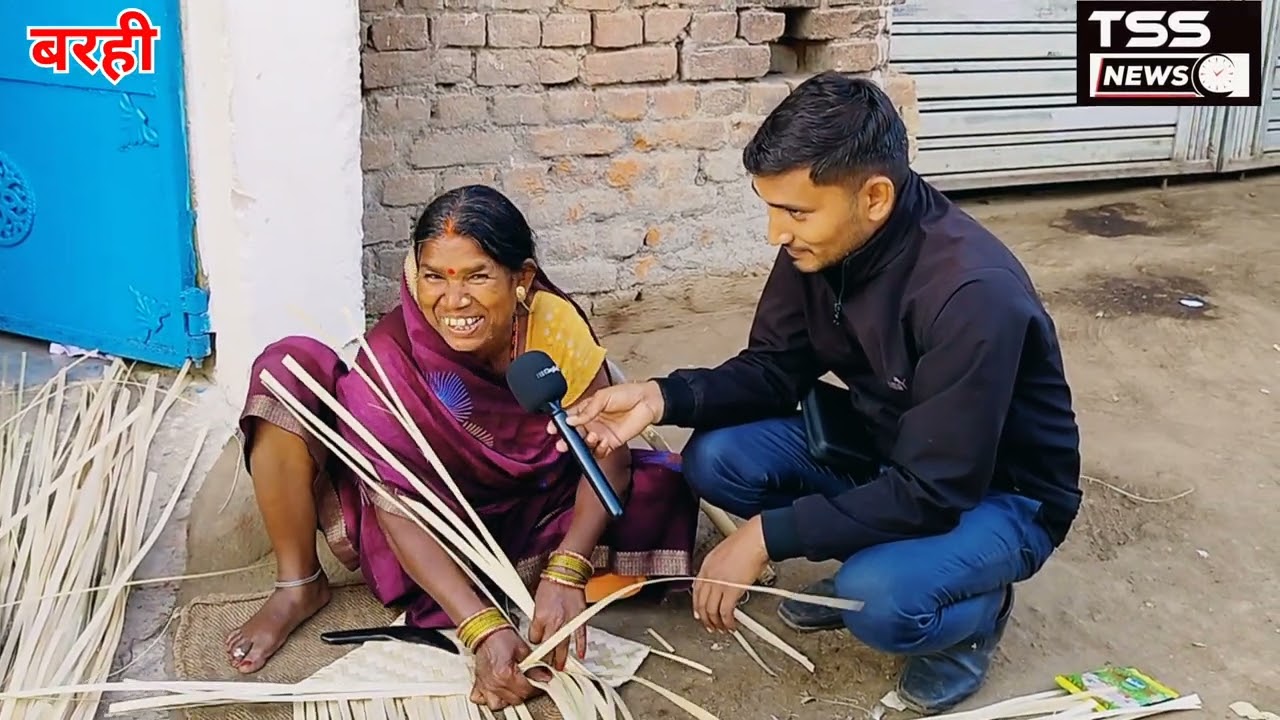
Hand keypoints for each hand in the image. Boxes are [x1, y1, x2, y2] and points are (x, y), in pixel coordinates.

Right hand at [469, 627, 547, 709]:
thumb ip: (534, 667)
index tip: (539, 682)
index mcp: (505, 674)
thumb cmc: (501, 638)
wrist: (487, 632)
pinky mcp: (478, 684)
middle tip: (529, 683)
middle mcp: (494, 682)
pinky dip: (490, 697)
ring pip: (498, 704)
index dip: (536, 687)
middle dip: (524, 692)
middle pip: (514, 699)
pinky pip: (481, 699)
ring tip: (513, 689)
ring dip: (507, 699)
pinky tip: (497, 690)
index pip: (526, 690)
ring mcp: (485, 685)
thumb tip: (544, 677)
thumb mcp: (523, 650)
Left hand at [529, 579, 588, 670]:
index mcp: (540, 617)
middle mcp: (553, 622)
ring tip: (559, 668)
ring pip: (563, 646)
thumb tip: (538, 629)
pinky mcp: (579, 619)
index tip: (537, 645)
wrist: (565, 574)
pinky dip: (581, 646)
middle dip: (546, 658)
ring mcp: (567, 622)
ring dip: (561, 658)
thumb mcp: (536, 602)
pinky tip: (580, 655)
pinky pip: (580, 636)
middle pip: (548, 647)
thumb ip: (537, 618)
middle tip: (546, 666)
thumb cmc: (550, 584)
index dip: (535, 642)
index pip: (534, 638)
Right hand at [547, 381, 664, 457]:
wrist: (647, 402)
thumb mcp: (603, 397)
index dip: (560, 423)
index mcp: (587, 409)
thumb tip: (571, 419)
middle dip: (567, 440)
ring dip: (585, 444)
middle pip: (574, 434)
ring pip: (585, 445)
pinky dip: (599, 450)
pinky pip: (600, 451)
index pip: (569, 417)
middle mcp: (592, 422)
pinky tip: (604, 442)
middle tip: (563, 444)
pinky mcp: (612, 443)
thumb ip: (587, 410)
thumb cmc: (627, 394)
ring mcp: (601, 433)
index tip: (553, 428)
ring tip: (592, 436)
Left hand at [692, 516, 770, 632]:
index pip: (696, 590)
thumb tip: (723, 581)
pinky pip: (726, 612)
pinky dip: (728, 622)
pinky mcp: (732, 591)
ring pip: (712, 611)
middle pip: (702, 604)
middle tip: (711, 626)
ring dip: (717, 623)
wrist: (755, 540)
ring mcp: (719, 584)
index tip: (699, 613)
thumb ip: (719, 569)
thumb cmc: (746, 543)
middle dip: (706, 619)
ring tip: (723, 628)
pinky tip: (732, 624)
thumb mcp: (724, 553)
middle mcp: (710, 576)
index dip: (697, 606)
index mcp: (706, 566)